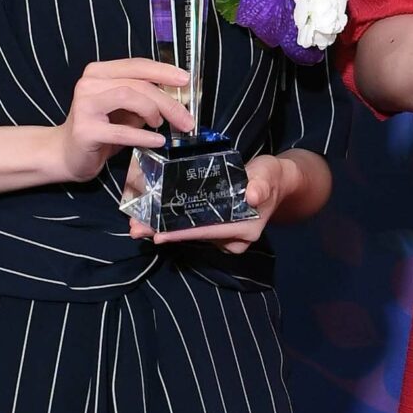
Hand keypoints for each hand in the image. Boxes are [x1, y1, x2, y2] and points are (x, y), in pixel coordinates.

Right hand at [55, 57, 192, 182]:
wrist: (67, 154)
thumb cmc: (102, 128)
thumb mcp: (126, 108)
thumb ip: (146, 97)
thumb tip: (178, 96)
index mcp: (99, 72)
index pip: (137, 65)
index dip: (163, 71)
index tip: (185, 80)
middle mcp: (89, 84)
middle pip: (137, 83)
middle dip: (167, 100)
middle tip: (185, 118)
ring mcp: (84, 106)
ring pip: (129, 97)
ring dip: (153, 111)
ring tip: (160, 124)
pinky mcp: (85, 130)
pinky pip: (121, 130)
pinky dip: (144, 135)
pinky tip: (157, 140)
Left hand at [134, 152, 297, 253]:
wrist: (277, 181)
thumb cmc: (270, 175)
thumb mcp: (267, 174)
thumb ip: (260, 184)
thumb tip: (253, 196)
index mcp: (245, 229)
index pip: (207, 231)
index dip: (181, 233)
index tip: (157, 235)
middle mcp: (234, 239)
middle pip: (194, 237)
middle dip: (164, 233)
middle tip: (136, 230)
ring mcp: (226, 237)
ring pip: (191, 235)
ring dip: (165, 230)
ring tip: (139, 225)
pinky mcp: (219, 232)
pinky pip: (194, 231)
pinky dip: (175, 226)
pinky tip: (156, 220)